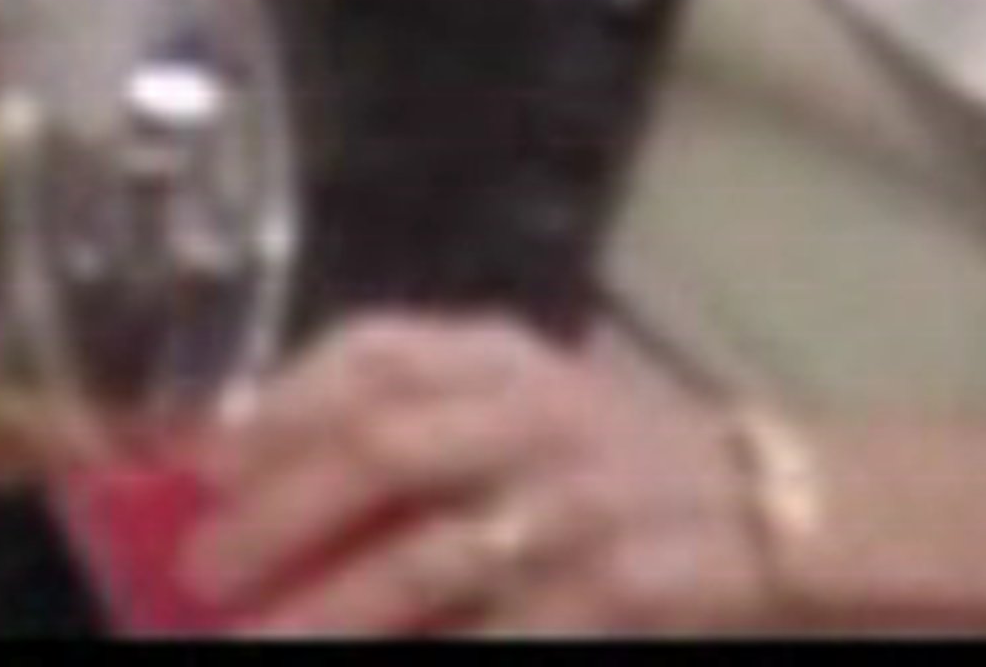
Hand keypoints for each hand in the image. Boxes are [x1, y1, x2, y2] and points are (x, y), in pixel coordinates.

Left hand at [172, 312, 778, 638]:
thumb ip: (416, 413)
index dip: (281, 401)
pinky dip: (441, 656)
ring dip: (332, 613)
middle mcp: (544, 412)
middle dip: (283, 510)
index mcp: (510, 358)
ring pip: (430, 560)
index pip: (379, 350)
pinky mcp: (628, 589)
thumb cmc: (616, 458)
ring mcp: (585, 502)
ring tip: (258, 648)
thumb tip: (237, 463)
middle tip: (207, 569)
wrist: (782, 499)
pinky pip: (510, 632)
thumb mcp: (526, 399)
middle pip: (389, 446)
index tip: (203, 457)